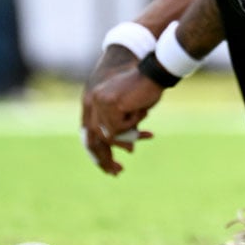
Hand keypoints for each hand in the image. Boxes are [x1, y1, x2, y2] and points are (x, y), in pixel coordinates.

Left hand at [80, 48, 158, 174]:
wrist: (155, 73)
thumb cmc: (147, 90)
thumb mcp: (132, 113)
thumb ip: (125, 128)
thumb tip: (127, 148)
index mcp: (94, 100)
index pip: (89, 132)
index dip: (97, 153)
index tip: (108, 168)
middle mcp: (93, 100)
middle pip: (93, 137)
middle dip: (104, 158)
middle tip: (117, 172)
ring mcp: (100, 102)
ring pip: (109, 134)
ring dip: (129, 133)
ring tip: (145, 128)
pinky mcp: (110, 104)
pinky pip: (119, 128)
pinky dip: (133, 123)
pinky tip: (140, 110)